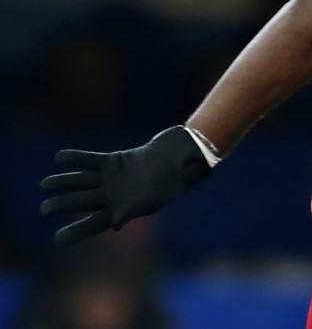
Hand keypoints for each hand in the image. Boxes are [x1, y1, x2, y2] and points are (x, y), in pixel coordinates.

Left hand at [40, 126, 211, 244]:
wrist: (181, 157)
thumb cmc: (172, 182)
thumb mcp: (154, 199)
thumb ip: (132, 211)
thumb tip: (112, 225)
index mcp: (121, 211)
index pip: (94, 224)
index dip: (75, 232)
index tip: (57, 240)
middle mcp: (112, 196)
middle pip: (82, 202)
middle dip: (63, 205)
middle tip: (44, 209)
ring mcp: (111, 178)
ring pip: (81, 181)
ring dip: (63, 182)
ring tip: (45, 184)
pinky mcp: (113, 160)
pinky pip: (90, 161)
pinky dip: (75, 159)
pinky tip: (59, 158)